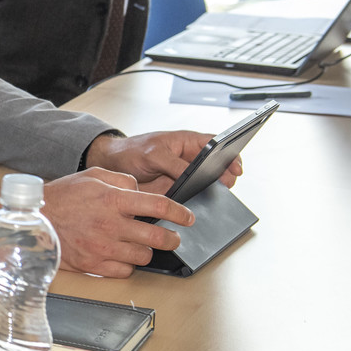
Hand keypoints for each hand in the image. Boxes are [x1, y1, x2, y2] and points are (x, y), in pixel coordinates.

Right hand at [25, 168, 194, 277]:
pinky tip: (121, 254)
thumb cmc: (61, 198)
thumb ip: (122, 181)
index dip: (180, 213)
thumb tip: (142, 191)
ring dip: (146, 250)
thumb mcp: (91, 176)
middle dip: (172, 238)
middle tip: (172, 237)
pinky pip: (125, 271)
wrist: (32, 221)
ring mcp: (103, 247)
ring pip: (144, 256)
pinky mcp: (94, 264)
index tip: (187, 217)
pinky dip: (127, 264)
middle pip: (158, 237)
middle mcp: (111, 224)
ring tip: (140, 244)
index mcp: (113, 199)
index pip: (160, 206)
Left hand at [85, 129, 242, 194]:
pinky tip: (196, 208)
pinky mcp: (177, 191)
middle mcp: (190, 159)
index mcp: (188, 142)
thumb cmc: (132, 151)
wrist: (113, 165)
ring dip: (212, 191)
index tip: (236, 167)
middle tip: (226, 186)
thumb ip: (174, 164)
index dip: (231, 155)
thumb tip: (194, 176)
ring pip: (207, 184)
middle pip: (217, 167)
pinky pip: (193, 198)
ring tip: (213, 197)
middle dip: (225, 177)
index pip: (218, 145)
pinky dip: (197, 202)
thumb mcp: (153, 154)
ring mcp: (185, 176)